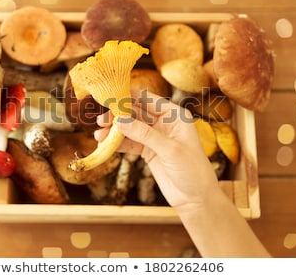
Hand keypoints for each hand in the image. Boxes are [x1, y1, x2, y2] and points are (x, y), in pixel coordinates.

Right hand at [94, 89, 218, 211]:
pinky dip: (117, 144)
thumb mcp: (170, 150)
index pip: (148, 99)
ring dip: (114, 131)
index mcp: (175, 115)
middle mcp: (164, 122)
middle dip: (118, 115)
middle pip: (135, 113)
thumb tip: (120, 120)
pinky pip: (129, 143)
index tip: (109, 96)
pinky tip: (105, 146)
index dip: (128, 96)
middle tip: (101, 121)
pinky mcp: (147, 150)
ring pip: (130, 128)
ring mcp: (154, 137)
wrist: (196, 199)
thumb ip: (144, 134)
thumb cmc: (193, 170)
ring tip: (99, 136)